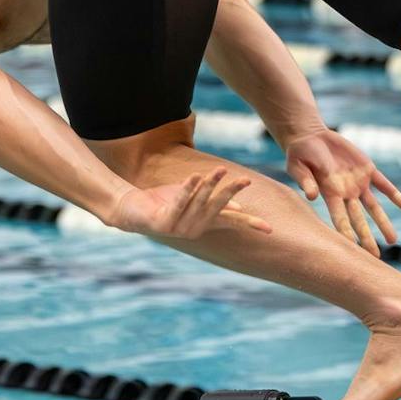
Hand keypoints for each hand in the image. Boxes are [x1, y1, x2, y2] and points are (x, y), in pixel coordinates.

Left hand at [113, 168, 266, 238]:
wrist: (131, 209)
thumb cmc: (164, 202)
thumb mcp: (193, 201)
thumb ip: (213, 204)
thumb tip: (239, 209)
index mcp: (204, 225)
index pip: (232, 223)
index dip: (250, 225)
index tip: (269, 229)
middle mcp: (193, 229)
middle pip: (217, 207)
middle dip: (231, 193)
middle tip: (246, 180)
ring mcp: (178, 228)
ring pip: (199, 202)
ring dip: (210, 185)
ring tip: (221, 170)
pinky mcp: (163, 222)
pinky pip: (179, 202)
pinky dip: (187, 189)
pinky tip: (195, 176)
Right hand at [284, 129, 400, 255]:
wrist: (312, 137)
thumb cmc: (300, 154)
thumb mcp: (298, 166)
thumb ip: (305, 180)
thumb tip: (312, 196)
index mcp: (329, 194)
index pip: (339, 218)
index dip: (346, 233)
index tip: (352, 249)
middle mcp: (345, 193)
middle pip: (358, 219)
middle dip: (367, 237)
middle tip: (375, 257)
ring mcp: (358, 183)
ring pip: (373, 207)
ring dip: (383, 222)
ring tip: (393, 240)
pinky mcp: (367, 169)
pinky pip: (383, 184)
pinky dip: (394, 194)